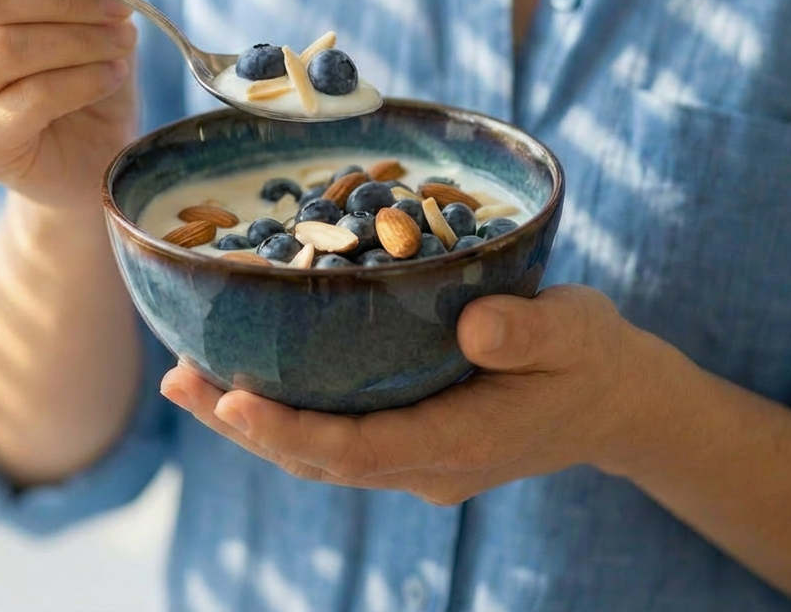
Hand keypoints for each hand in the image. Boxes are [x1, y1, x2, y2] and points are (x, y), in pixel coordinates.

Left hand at [160, 284, 651, 504]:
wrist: (612, 400)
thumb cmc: (590, 358)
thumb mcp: (575, 332)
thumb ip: (529, 330)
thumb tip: (474, 325)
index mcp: (462, 442)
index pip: (361, 450)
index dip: (292, 430)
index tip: (234, 399)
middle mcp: (426, 464)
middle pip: (319, 459)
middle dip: (244, 427)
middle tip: (178, 381)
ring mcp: (414, 459)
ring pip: (317, 454)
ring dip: (250, 423)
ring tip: (186, 381)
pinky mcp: (408, 438)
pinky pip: (333, 437)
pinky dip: (282, 414)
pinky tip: (243, 380)